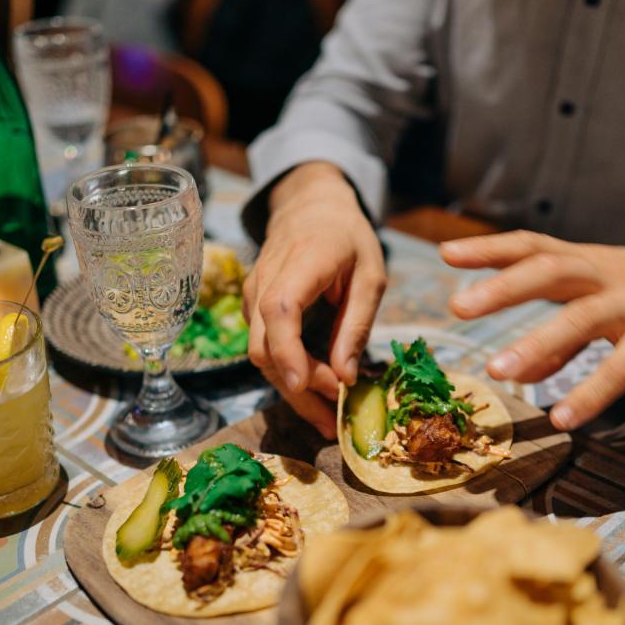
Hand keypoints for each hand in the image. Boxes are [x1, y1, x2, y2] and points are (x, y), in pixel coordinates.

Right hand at [243, 162, 385, 437]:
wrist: (310, 206)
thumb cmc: (346, 237)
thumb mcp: (370, 276)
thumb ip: (357, 325)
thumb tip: (347, 377)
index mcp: (300, 263)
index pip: (280, 311)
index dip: (289, 352)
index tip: (308, 386)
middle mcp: (264, 283)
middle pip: (265, 347)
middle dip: (297, 388)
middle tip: (334, 419)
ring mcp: (253, 298)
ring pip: (262, 356)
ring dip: (293, 390)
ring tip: (328, 418)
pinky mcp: (255, 312)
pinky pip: (267, 350)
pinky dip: (289, 374)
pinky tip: (316, 392)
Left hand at [442, 230, 624, 428]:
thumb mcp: (600, 305)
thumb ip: (560, 341)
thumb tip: (523, 371)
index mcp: (586, 263)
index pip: (533, 246)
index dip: (490, 248)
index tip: (447, 254)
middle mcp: (606, 277)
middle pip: (550, 272)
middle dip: (503, 287)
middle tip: (459, 305)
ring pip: (581, 318)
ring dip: (536, 343)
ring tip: (497, 369)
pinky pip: (621, 367)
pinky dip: (590, 393)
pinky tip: (562, 417)